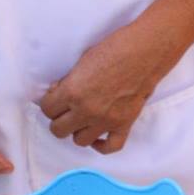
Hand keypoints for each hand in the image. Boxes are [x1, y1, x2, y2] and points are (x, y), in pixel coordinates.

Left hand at [39, 20, 177, 154]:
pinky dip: (102, 145)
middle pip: (58, 130)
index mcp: (72, 92)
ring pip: (79, 141)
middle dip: (59, 118)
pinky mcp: (124, 124)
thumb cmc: (116, 48)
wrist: (146, 52)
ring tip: (83, 119)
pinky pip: (110, 147)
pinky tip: (98, 136)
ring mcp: (106, 120)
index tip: (56, 96)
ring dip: (78, 130)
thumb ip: (70, 82)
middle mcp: (86, 110)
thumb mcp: (83, 61)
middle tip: (66, 109)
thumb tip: (61, 93)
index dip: (49, 102)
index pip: (47, 109)